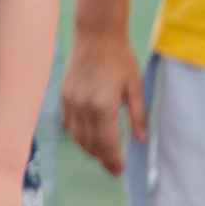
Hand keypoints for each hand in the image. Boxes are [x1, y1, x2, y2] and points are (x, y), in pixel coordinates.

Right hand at [60, 28, 145, 175]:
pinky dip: (77, 136)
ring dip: (89, 150)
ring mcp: (71, 100)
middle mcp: (83, 105)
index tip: (120, 170)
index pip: (108, 143)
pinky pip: (68, 124)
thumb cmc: (120, 59)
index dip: (114, 160)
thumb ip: (138, 115)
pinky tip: (88, 140)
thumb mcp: (136, 87)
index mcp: (104, 105)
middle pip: (91, 144)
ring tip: (103, 157)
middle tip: (114, 169)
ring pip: (77, 137)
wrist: (96, 35)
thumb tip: (141, 140)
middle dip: (103, 159)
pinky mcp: (64, 95)